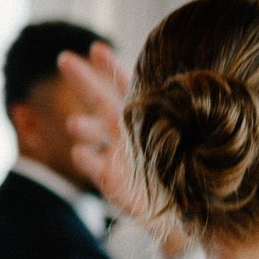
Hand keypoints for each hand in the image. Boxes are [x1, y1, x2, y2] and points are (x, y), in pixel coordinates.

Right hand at [58, 45, 184, 257]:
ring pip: (94, 134)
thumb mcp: (188, 136)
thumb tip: (177, 86)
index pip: (128, 86)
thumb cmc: (194, 172)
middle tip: (63, 58)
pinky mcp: (112, 181)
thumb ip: (178, 113)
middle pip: (102, 101)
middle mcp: (130, 133)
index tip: (96, 48)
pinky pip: (94, 167)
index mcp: (148, 118)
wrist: (190, 210)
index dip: (111, 67)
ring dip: (83, 126)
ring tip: (73, 123)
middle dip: (84, 81)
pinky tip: (79, 152)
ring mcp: (119, 156)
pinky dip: (87, 159)